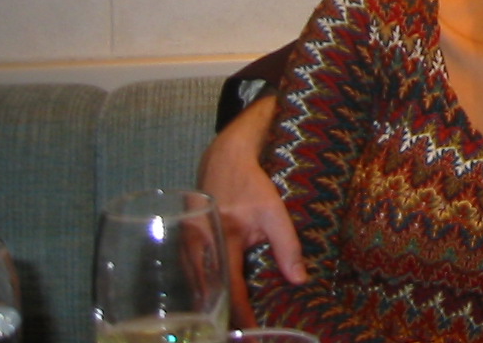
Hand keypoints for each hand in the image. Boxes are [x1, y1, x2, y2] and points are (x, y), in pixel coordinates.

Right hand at [196, 95, 304, 324]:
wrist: (224, 158)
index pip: (231, 287)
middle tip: (235, 336)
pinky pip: (191, 275)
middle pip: (207, 294)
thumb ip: (287, 246)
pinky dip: (201, 293)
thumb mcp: (274, 211)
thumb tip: (299, 281)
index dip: (241, 313)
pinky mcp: (184, 243)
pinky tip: (209, 305)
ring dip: (208, 308)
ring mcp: (187, 244)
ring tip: (223, 328)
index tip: (250, 334)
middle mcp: (200, 245)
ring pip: (195, 287)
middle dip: (220, 318)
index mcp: (223, 238)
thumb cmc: (251, 184)